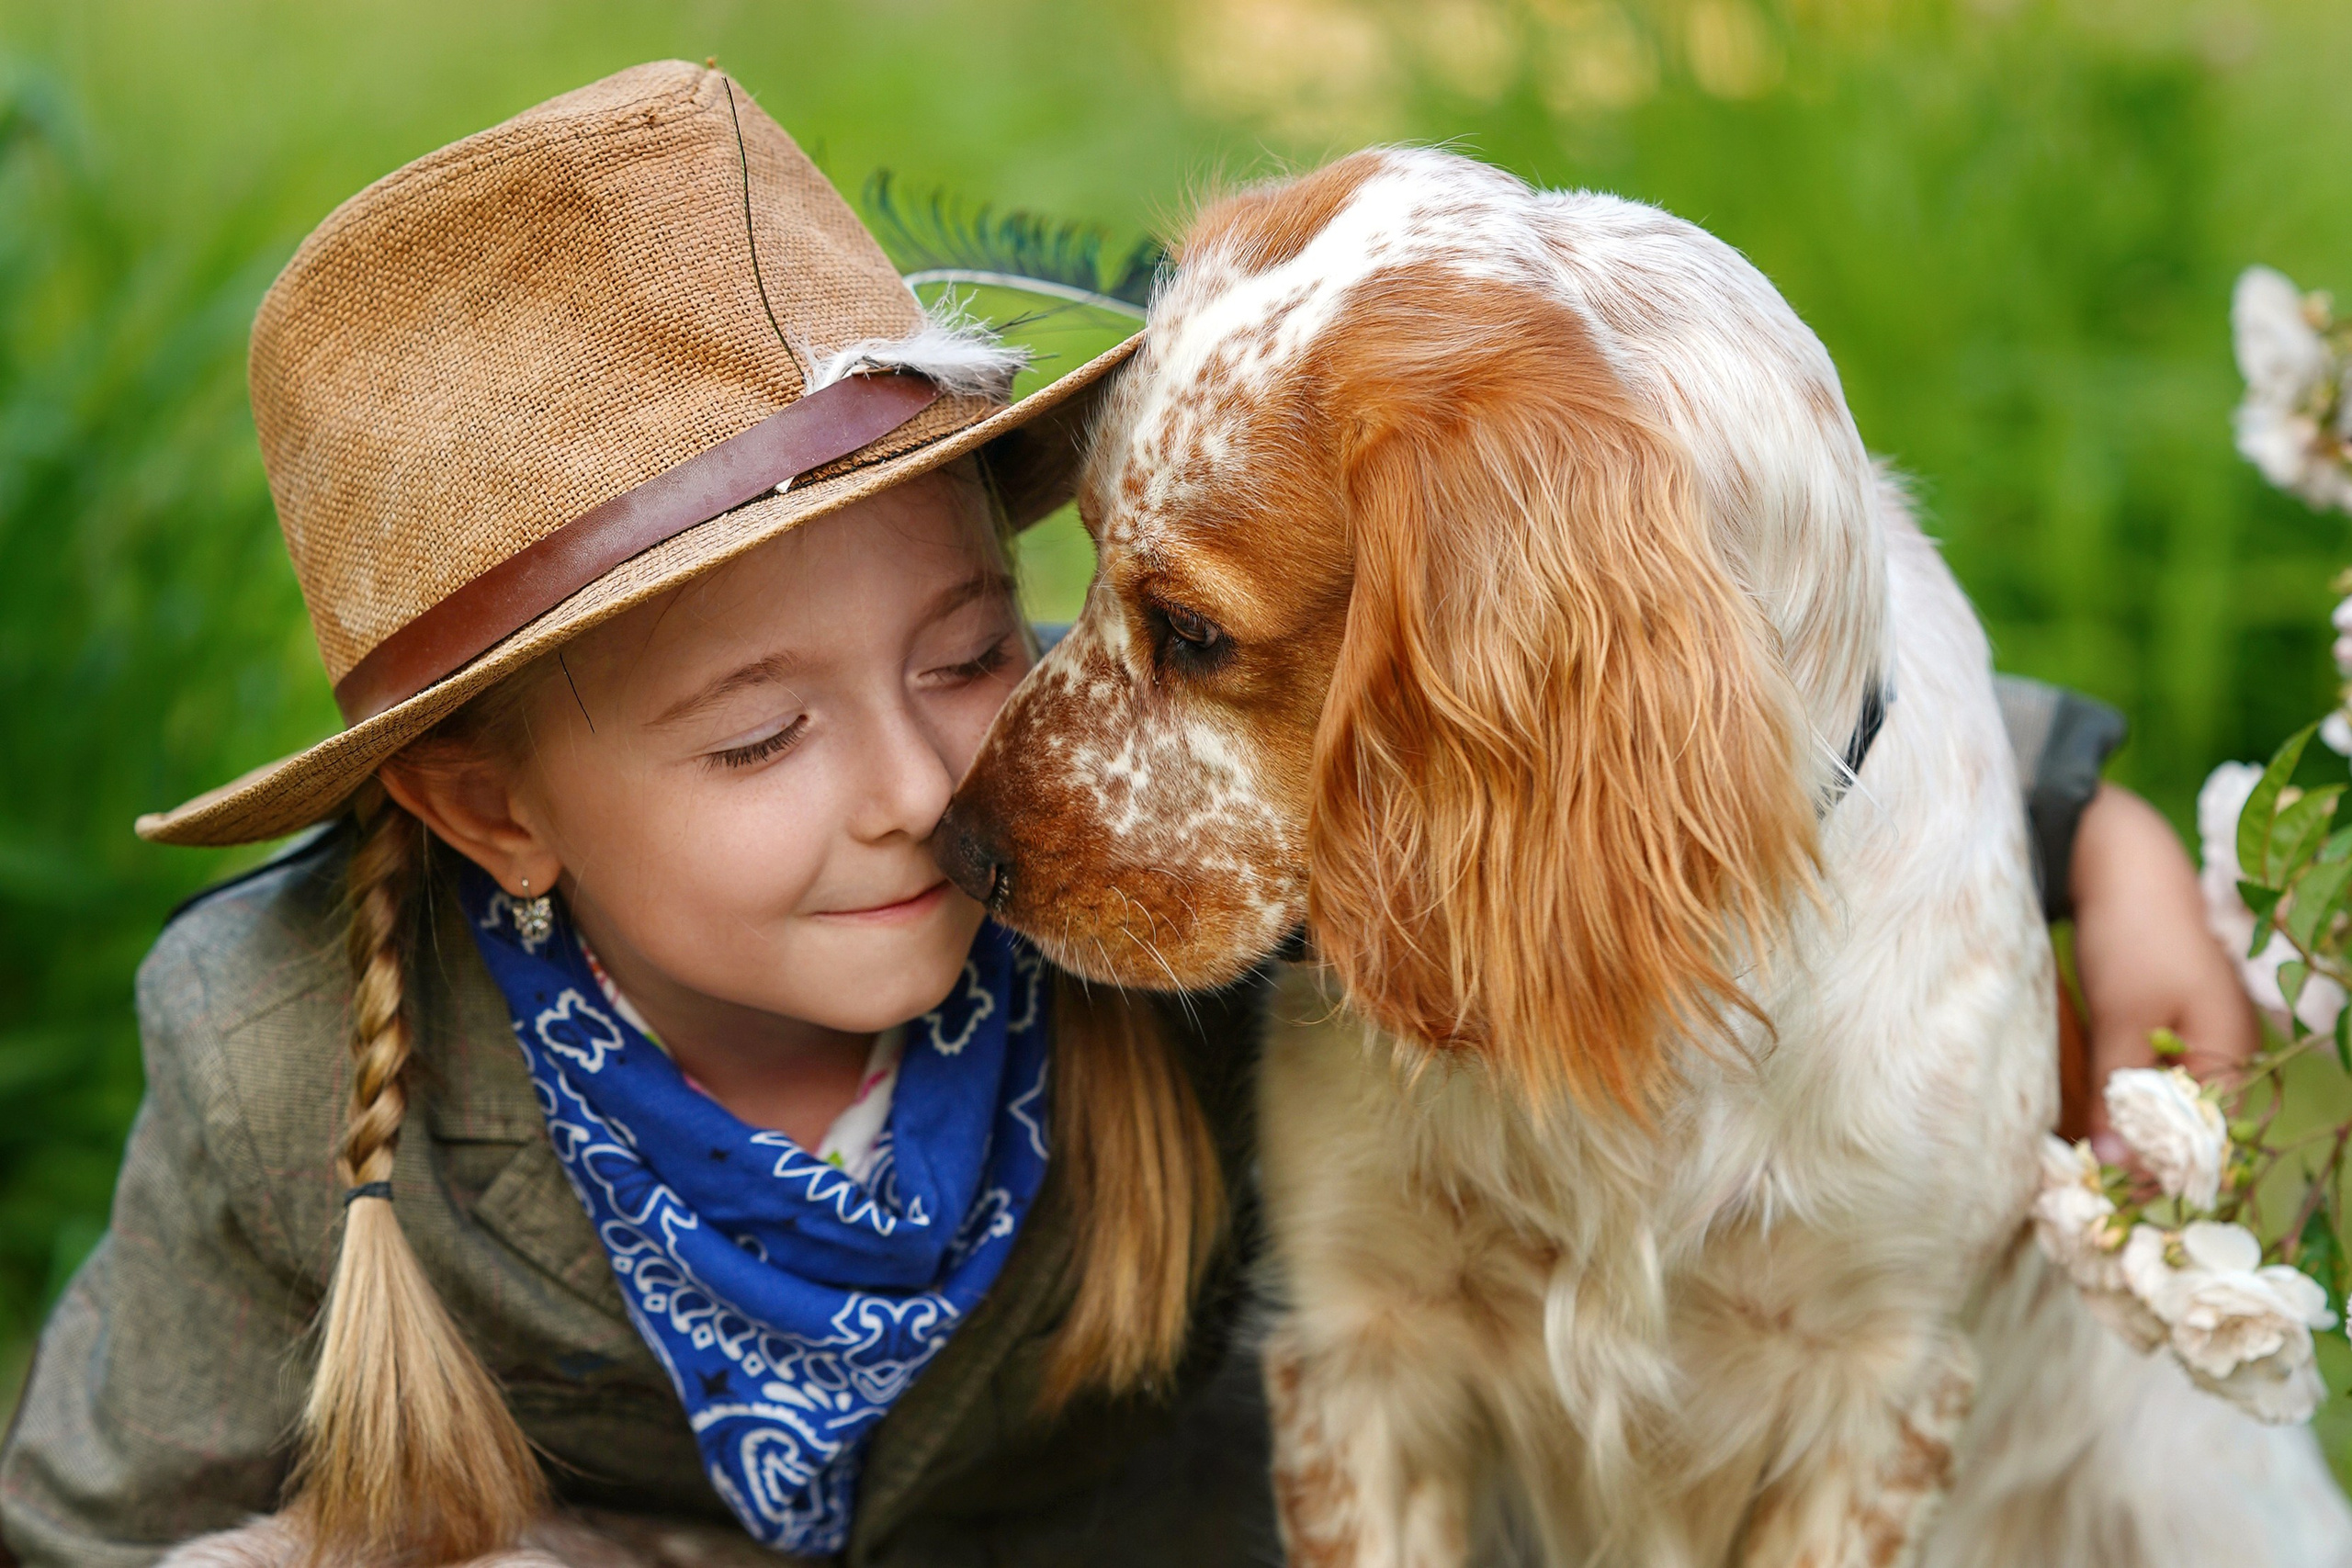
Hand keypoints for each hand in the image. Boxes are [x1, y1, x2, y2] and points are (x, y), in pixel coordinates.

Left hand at [2067, 783, 2258, 1162]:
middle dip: (2149, 1161)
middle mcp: (2223, 1049)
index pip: (2211, 1140)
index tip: (2117, 1207)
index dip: (2169, 1177)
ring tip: (2088, 1170)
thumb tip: (2117, 1167)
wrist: (2121, 861)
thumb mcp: (2122, 1017)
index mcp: (2230, 1051)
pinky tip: (2093, 1120)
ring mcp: (2196, 1034)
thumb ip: (2119, 1090)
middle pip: (2192, 1127)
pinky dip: (2125, 1100)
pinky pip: (2152, 1078)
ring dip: (2133, 1133)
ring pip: (2168, 1105)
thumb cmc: (2131, 933)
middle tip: (2093, 1196)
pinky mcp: (2164, 1020)